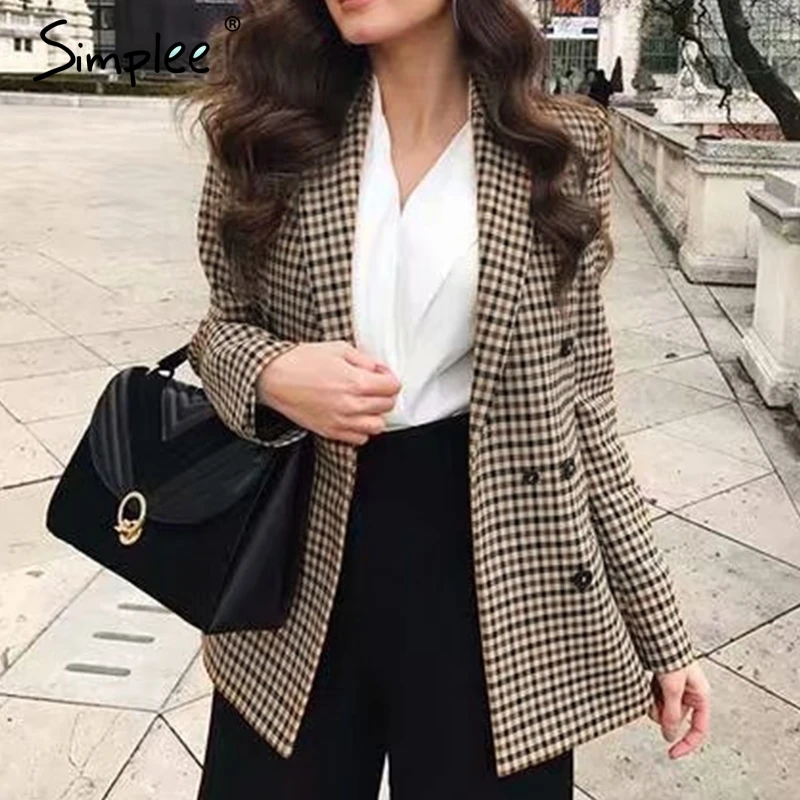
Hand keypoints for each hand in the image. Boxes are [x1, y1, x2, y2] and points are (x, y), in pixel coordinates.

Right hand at [257, 341, 400, 445]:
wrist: (274, 378)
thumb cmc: (301, 361)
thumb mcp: (338, 348)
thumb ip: (364, 360)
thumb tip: (378, 369)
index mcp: (356, 382)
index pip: (393, 387)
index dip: (390, 378)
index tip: (382, 375)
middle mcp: (351, 405)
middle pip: (387, 406)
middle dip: (384, 394)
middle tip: (374, 386)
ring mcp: (341, 421)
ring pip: (377, 426)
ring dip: (375, 414)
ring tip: (365, 403)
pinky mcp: (330, 432)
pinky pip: (360, 439)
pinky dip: (361, 429)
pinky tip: (353, 416)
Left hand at [648, 661, 709, 758]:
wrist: (656, 632)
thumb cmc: (670, 653)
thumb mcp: (672, 687)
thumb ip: (671, 713)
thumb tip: (669, 735)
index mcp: (700, 695)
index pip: (699, 729)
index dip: (686, 743)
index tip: (671, 753)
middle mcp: (689, 693)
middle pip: (675, 718)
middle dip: (662, 713)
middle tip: (655, 697)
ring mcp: (675, 688)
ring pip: (662, 709)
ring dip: (653, 702)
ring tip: (651, 684)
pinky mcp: (662, 682)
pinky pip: (654, 698)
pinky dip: (649, 693)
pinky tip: (647, 681)